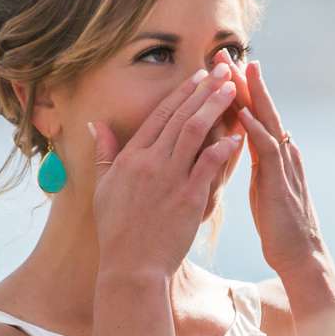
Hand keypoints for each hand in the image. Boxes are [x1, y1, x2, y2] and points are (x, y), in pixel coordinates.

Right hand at [90, 60, 244, 278]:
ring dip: (215, 108)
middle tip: (221, 69)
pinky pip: (208, 165)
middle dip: (203, 90)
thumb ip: (104, 153)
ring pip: (195, 132)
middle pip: (180, 116)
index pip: (159, 115)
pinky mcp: (188, 197)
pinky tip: (238, 134)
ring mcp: (170, 178)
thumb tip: (97, 125)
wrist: (131, 266)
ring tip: (233, 89)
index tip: (197, 76)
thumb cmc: (117, 230)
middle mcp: (150, 162)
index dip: (180, 93)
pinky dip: (223, 148)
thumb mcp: (103, 188)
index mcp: (131, 157)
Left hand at [236, 61, 328, 280]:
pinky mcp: (281, 181)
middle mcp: (282, 151)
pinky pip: (268, 151)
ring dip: (252, 95)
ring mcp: (284, 164)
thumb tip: (251, 142)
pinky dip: (256, 131)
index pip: (252, 113)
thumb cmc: (277, 225)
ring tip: (238, 70)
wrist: (299, 254)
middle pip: (261, 108)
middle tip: (224, 53)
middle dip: (242, 80)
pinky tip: (244, 115)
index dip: (236, 89)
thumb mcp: (263, 186)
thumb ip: (259, 162)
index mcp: (273, 153)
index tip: (217, 67)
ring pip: (267, 122)